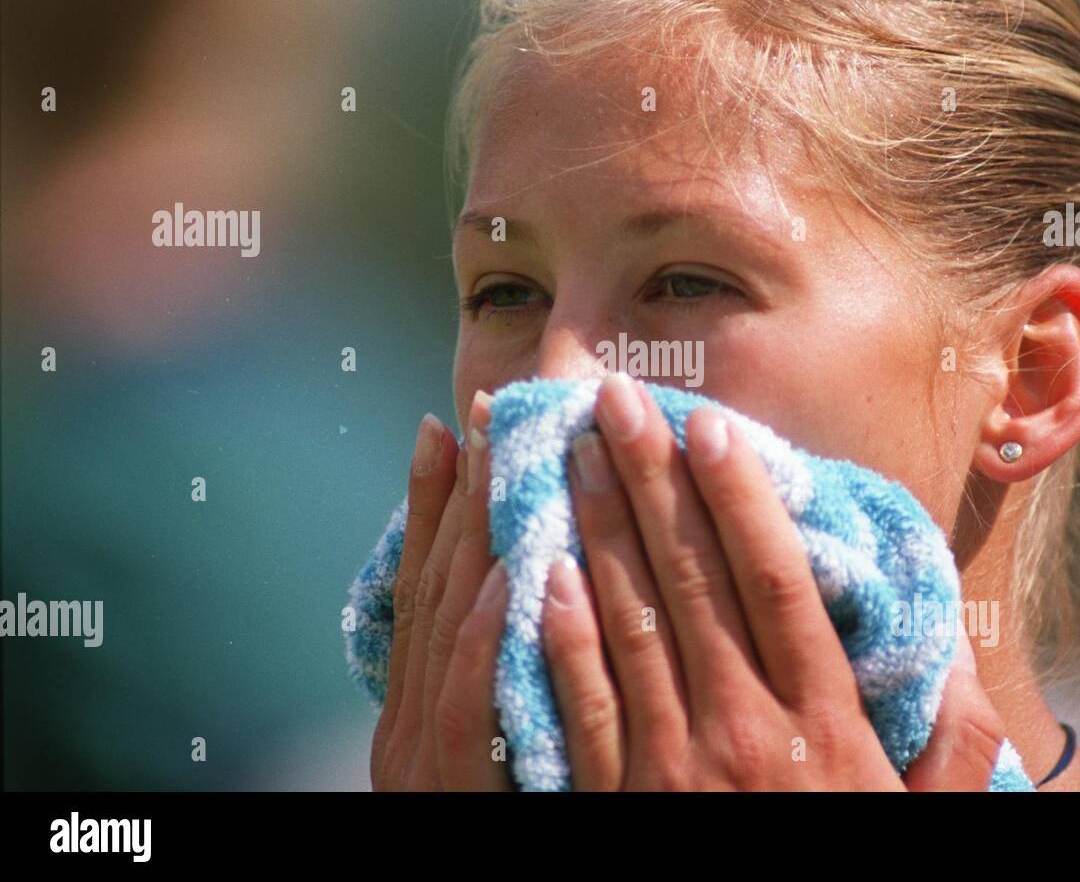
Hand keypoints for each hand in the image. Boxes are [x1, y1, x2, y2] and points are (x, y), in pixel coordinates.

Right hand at [369, 391, 513, 790]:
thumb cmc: (497, 819)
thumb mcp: (476, 750)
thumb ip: (495, 679)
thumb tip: (525, 585)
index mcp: (415, 710)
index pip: (432, 585)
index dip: (439, 502)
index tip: (457, 422)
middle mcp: (406, 726)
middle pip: (439, 590)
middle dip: (463, 495)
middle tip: (490, 409)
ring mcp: (426, 761)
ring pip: (452, 629)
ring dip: (477, 536)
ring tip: (505, 451)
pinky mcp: (460, 794)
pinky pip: (474, 707)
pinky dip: (492, 633)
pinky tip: (525, 566)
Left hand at [540, 373, 1008, 789]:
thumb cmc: (852, 872)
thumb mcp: (924, 822)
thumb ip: (950, 747)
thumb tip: (954, 667)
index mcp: (825, 725)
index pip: (775, 585)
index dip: (740, 500)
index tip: (711, 429)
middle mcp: (748, 731)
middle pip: (692, 582)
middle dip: (652, 483)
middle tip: (614, 402)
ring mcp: (675, 769)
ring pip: (631, 624)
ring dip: (598, 531)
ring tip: (571, 454)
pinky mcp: (617, 804)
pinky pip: (583, 707)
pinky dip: (559, 635)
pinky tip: (540, 571)